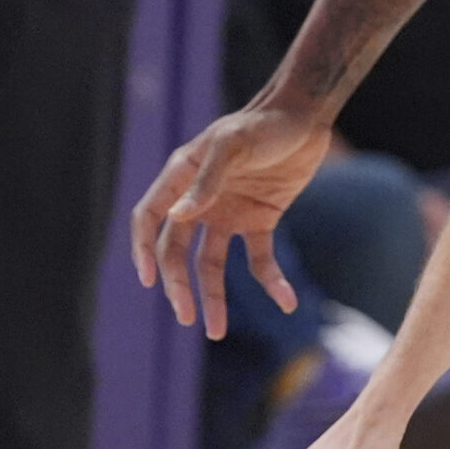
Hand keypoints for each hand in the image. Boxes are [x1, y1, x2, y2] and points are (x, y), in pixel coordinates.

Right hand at [130, 105, 331, 338]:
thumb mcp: (233, 146)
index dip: (143, 249)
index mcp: (182, 178)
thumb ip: (206, 181)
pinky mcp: (261, 220)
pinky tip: (286, 302)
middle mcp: (200, 200)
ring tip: (215, 331)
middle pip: (177, 251)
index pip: (150, 219)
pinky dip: (271, 282)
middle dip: (178, 285)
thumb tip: (177, 217)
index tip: (148, 279)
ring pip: (210, 263)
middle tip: (186, 318)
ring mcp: (229, 213)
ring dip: (212, 297)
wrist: (306, 116)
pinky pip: (260, 259)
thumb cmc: (263, 124)